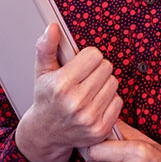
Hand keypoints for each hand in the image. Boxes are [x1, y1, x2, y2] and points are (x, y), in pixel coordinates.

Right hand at [15, 24, 122, 161]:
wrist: (45, 133)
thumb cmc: (46, 98)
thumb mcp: (42, 71)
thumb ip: (47, 47)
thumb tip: (53, 28)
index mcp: (61, 85)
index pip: (94, 55)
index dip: (87, 57)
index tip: (80, 64)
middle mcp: (75, 102)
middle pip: (106, 67)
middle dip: (97, 69)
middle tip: (84, 77)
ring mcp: (89, 118)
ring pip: (114, 83)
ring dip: (104, 83)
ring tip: (89, 90)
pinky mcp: (100, 129)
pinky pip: (118, 101)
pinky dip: (109, 100)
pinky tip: (95, 103)